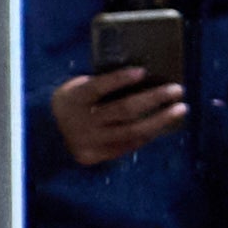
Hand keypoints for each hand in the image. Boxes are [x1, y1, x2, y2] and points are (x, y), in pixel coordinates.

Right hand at [46, 67, 184, 169]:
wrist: (47, 134)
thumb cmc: (73, 104)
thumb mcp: (77, 89)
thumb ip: (101, 86)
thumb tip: (143, 77)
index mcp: (74, 99)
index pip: (97, 87)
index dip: (119, 79)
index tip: (142, 72)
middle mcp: (81, 121)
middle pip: (123, 109)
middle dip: (153, 98)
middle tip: (177, 89)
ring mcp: (90, 140)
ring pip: (132, 130)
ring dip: (161, 119)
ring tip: (181, 108)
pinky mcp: (97, 155)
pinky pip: (129, 144)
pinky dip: (148, 134)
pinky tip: (164, 125)